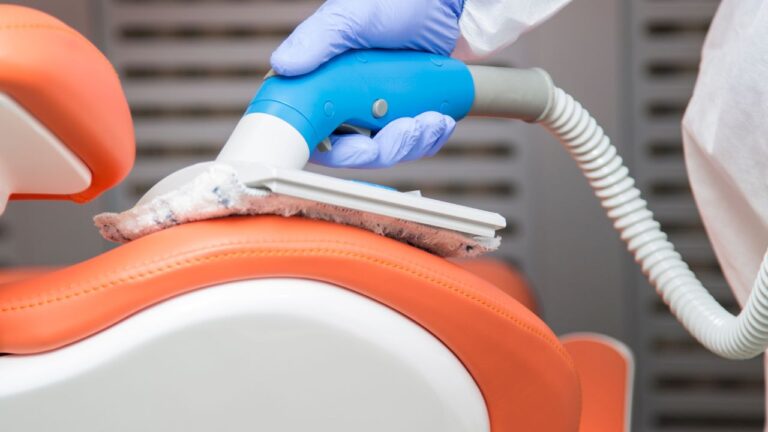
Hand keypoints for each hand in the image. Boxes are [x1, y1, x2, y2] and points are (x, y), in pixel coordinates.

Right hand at [271, 0, 463, 167]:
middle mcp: (340, 100)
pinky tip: (439, 119)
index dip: (336, 151)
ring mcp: (372, 110)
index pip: (311, 134)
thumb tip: (282, 67)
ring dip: (411, 142)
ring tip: (432, 118)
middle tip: (408, 127)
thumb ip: (318, 41)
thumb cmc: (397, 0)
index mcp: (317, 81)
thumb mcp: (353, 16)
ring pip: (383, 151)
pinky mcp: (400, 114)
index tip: (364, 148)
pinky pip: (409, 144)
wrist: (445, 3)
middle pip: (352, 151)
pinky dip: (427, 138)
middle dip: (385, 147)